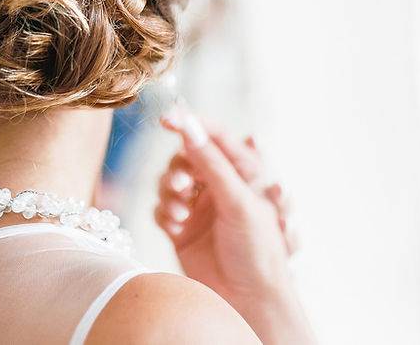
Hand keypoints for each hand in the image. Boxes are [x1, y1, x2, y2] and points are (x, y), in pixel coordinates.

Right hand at [155, 104, 317, 344]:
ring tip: (180, 213)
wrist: (249, 299)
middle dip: (178, 169)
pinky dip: (164, 213)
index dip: (190, 124)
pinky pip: (162, 209)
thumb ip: (211, 162)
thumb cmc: (257, 249)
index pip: (213, 136)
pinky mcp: (182, 229)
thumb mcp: (237, 200)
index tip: (168, 119)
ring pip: (169, 182)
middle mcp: (219, 185)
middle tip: (182, 187)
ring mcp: (199, 207)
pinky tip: (176, 227)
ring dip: (169, 193)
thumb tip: (189, 125)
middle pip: (185, 158)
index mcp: (241, 172)